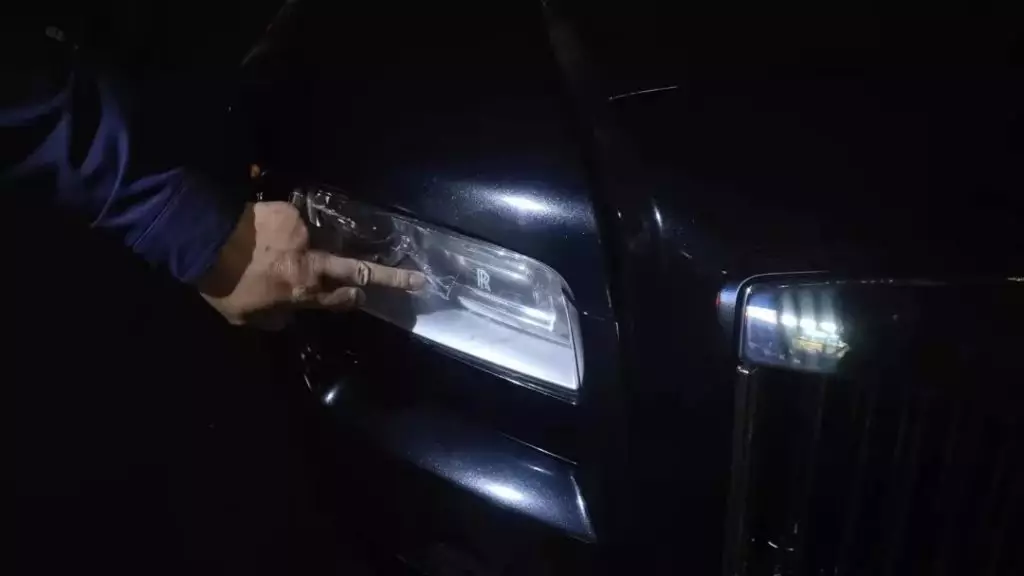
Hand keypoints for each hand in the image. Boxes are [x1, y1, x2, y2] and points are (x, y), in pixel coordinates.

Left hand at [199, 201, 423, 328]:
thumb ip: (274, 319)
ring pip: (317, 242)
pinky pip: (294, 222)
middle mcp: (312, 265)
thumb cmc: (222, 285)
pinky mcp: (292, 213)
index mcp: (303, 293)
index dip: (353, 300)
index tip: (360, 298)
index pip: (342, 300)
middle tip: (416, 279)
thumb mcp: (245, 317)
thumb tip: (288, 317)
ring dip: (302, 246)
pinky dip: (282, 228)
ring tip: (272, 249)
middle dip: (391, 278)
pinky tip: (262, 231)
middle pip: (360, 272)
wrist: (202, 242)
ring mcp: (305, 236)